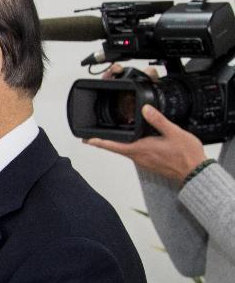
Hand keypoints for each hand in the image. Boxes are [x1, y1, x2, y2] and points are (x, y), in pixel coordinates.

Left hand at [84, 104, 206, 181]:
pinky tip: (137, 141)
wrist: (196, 172)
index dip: (99, 142)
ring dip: (120, 143)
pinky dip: (132, 146)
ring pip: (127, 150)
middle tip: (95, 136)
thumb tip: (145, 109)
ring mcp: (144, 162)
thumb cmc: (186, 156)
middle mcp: (139, 157)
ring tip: (114, 135)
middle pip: (118, 148)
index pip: (114, 145)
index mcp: (141, 149)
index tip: (87, 140)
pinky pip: (136, 153)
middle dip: (107, 141)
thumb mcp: (174, 133)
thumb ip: (158, 120)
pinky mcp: (150, 163)